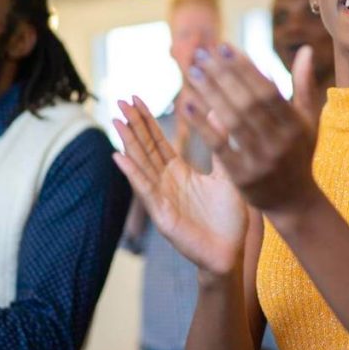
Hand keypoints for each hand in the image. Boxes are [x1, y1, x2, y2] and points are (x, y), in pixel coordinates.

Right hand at [113, 97, 247, 277]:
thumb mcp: (228, 173)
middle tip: (120, 100)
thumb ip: (220, 144)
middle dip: (133, 124)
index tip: (135, 97)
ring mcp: (161, 197)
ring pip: (141, 164)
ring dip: (128, 142)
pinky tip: (119, 156)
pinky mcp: (162, 214)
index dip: (146, 120)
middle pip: (145, 147)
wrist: (231, 252)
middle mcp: (166, 182)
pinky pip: (145, 189)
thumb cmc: (229, 218)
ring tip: (117, 121)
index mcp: (179, 172)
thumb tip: (217, 111)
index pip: (158, 140)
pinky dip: (132, 172)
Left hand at [184, 44, 321, 215]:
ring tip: (192, 71)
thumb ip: (303, 84)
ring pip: (232, 121)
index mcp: (295, 125)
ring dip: (210, 93)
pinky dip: (203, 124)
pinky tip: (187, 104)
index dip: (245, 67)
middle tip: (201, 54)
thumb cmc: (298, 153)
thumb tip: (307, 48)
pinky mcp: (243, 177)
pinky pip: (219, 146)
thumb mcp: (306, 121)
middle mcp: (280, 142)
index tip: (223, 47)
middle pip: (247, 102)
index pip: (267, 90)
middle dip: (222, 75)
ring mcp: (261, 160)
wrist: (294, 202)